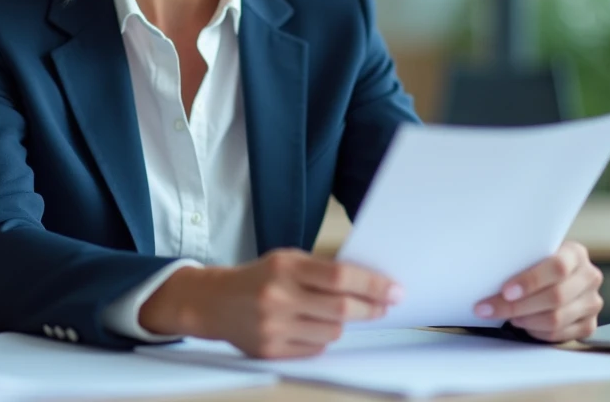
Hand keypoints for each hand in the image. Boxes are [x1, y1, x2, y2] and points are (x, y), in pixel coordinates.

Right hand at [139, 248, 401, 357]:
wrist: (214, 302)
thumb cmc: (258, 278)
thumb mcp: (286, 260)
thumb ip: (321, 271)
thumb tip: (369, 286)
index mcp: (284, 267)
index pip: (339, 277)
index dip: (373, 284)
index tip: (395, 290)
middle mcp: (278, 296)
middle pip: (341, 309)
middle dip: (371, 308)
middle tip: (386, 306)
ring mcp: (273, 326)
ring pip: (332, 332)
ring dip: (344, 324)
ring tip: (337, 315)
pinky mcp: (271, 350)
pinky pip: (315, 349)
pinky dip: (322, 339)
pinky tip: (313, 327)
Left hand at [473, 240, 603, 342]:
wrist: (553, 276)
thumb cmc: (535, 263)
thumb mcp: (531, 252)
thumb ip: (520, 258)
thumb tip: (487, 269)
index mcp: (575, 253)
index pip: (558, 267)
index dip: (531, 280)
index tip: (505, 290)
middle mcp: (589, 277)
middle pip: (555, 297)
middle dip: (517, 306)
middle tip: (489, 309)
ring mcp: (592, 302)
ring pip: (556, 319)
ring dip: (524, 320)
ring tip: (506, 315)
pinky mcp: (589, 324)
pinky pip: (559, 335)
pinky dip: (536, 332)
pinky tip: (522, 324)